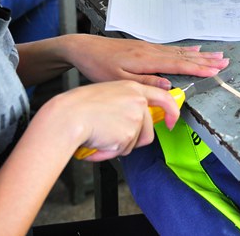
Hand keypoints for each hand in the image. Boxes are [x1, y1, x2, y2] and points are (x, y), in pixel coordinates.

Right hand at [50, 80, 179, 160]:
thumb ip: (127, 102)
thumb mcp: (109, 93)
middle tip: (114, 136)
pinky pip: (123, 150)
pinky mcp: (129, 134)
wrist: (68, 116)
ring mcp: (135, 118)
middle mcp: (138, 102)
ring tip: (102, 135)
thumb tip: (135, 116)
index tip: (172, 121)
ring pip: (136, 142)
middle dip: (134, 138)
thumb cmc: (80, 106)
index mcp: (133, 88)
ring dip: (120, 144)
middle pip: (148, 129)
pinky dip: (110, 151)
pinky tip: (99, 142)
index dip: (171, 111)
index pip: (163, 97)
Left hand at [62, 34, 228, 88]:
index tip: (214, 71)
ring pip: (180, 52)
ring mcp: (150, 48)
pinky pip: (172, 49)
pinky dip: (186, 50)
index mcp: (146, 60)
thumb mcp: (119, 81)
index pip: (178, 65)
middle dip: (206, 60)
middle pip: (184, 56)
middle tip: (224, 61)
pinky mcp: (146, 47)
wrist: (85, 49)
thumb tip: (168, 85)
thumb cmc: (98, 67)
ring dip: (200, 54)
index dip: (198, 69)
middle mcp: (151, 51)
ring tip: (216, 55)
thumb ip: (145, 82)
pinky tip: (193, 49)